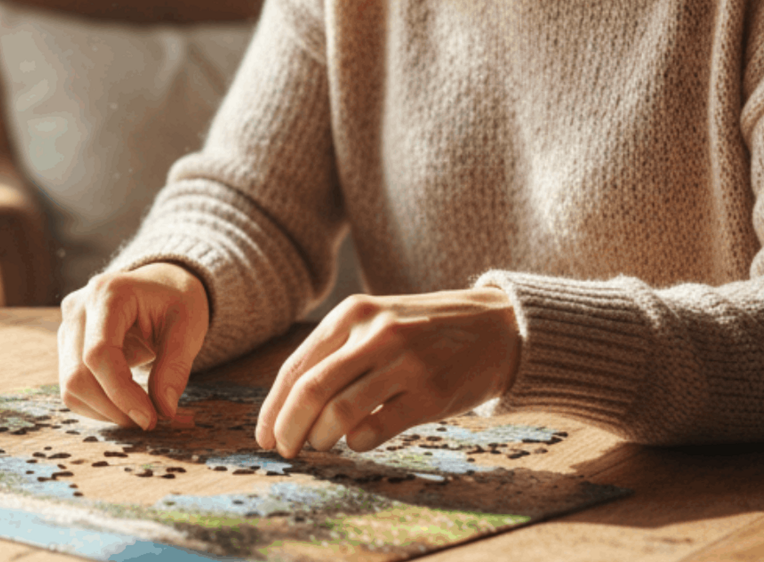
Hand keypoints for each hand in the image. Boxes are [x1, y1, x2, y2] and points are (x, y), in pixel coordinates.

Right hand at [58, 262, 209, 430]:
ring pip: (71, 386)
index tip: (150, 419)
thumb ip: (175, 367)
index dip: (121, 393)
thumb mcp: (188, 326)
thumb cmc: (176, 300)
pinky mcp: (67, 345)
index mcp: (108, 294)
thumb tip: (164, 411)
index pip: (99, 354)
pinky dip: (98, 405)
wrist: (161, 284)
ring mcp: (67, 326)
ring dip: (105, 411)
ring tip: (141, 412)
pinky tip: (125, 402)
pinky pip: (73, 387)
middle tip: (150, 421)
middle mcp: (78, 308)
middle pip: (78, 375)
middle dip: (114, 408)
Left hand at [255, 288, 519, 458]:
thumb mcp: (378, 321)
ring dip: (321, 437)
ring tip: (322, 444)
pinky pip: (377, 429)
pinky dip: (358, 442)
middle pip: (311, 390)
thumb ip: (338, 352)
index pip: (297, 366)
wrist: (497, 328)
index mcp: (354, 313)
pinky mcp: (431, 393)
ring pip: (340, 413)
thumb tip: (289, 405)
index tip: (265, 434)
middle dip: (288, 428)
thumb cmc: (424, 331)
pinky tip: (359, 440)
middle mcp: (376, 333)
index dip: (274, 406)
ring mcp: (405, 363)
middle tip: (284, 450)